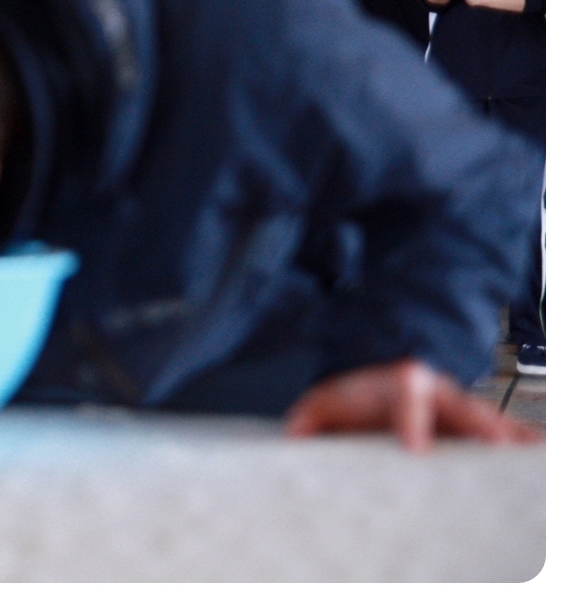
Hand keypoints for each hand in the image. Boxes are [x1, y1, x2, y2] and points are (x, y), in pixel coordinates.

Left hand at [283, 358, 539, 452]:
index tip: (416, 450)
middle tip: (496, 450)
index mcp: (399, 382)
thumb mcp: (326, 399)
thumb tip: (294, 437)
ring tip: (531, 458)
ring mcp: (460, 406)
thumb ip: (309, 417)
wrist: (376, 372)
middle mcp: (438, 391)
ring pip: (491, 419)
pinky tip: (537, 454)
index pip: (407, 395)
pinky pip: (503, 432)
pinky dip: (521, 442)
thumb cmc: (354, 394)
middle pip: (463, 406)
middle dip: (481, 427)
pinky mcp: (475, 424)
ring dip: (509, 436)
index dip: (412, 421)